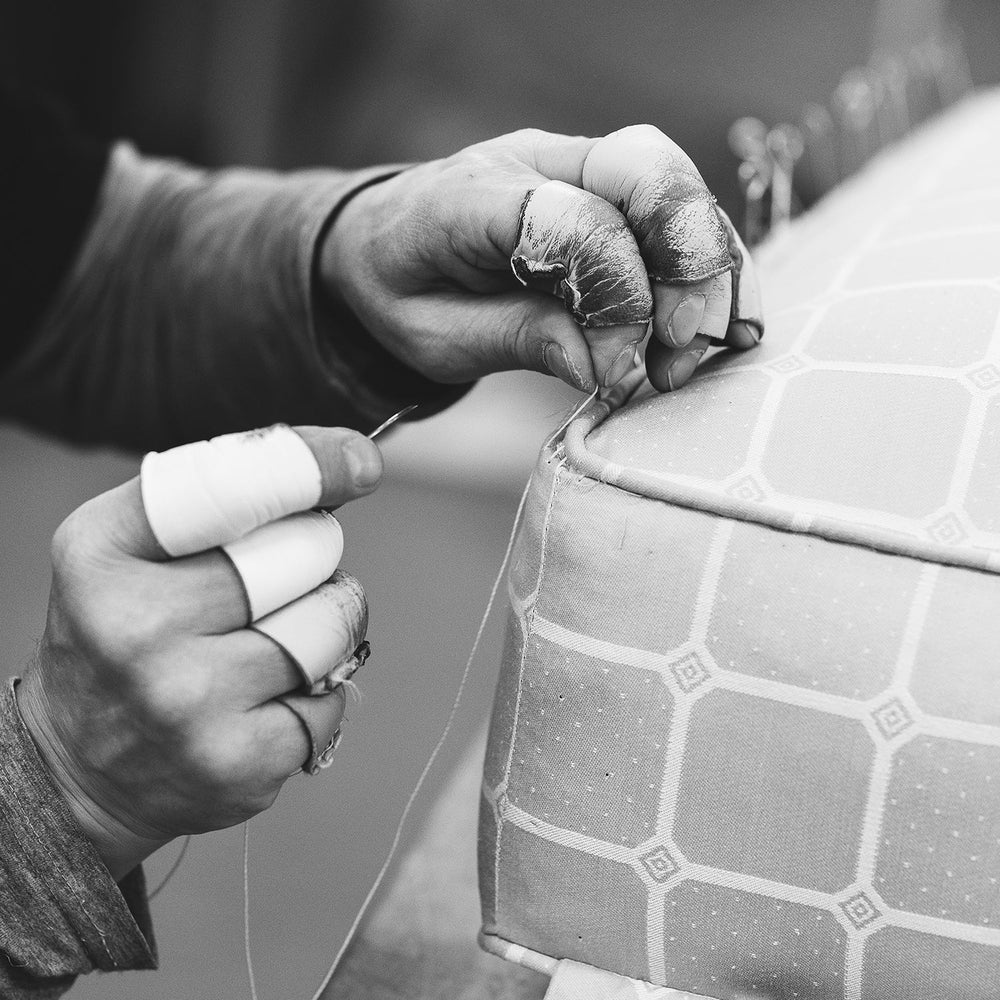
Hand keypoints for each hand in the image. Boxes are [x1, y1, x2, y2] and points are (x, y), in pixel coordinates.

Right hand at [16, 425, 380, 878]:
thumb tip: (352, 463)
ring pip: (329, 628)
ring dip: (329, 623)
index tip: (362, 460)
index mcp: (104, 553)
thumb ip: (221, 495)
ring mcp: (187, 703)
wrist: (78, 769)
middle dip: (315, 559)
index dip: (309, 466)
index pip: (228, 487)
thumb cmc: (123, 633)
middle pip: (305, 555)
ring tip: (282, 636)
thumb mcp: (128, 546)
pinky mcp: (236, 762)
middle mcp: (136, 627)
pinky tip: (269, 701)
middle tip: (282, 580)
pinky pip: (333, 700)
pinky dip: (320, 693)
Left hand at [321, 125, 761, 393]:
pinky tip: (721, 322)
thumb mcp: (433, 336)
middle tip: (685, 343)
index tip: (615, 368)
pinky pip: (674, 208)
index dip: (612, 295)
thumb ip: (512, 339)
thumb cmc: (400, 291)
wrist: (380, 241)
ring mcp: (575, 164)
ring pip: (674, 182)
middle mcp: (535, 161)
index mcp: (473, 195)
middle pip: (643, 170)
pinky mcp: (603, 186)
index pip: (570, 218)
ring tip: (701, 349)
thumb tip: (602, 364)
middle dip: (686, 259)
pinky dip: (708, 263)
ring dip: (708, 268)